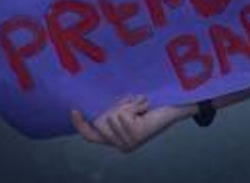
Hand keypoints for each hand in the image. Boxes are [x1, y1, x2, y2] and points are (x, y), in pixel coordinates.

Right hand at [70, 95, 189, 152]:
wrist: (175, 107)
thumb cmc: (152, 106)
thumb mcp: (127, 109)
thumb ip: (113, 111)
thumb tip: (94, 108)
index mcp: (117, 139)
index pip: (91, 136)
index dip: (80, 124)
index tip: (74, 109)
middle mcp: (121, 145)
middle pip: (100, 121)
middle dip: (115, 106)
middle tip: (133, 103)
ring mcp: (127, 143)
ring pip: (112, 116)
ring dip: (127, 105)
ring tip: (142, 105)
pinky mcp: (135, 137)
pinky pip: (122, 115)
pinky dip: (133, 105)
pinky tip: (145, 108)